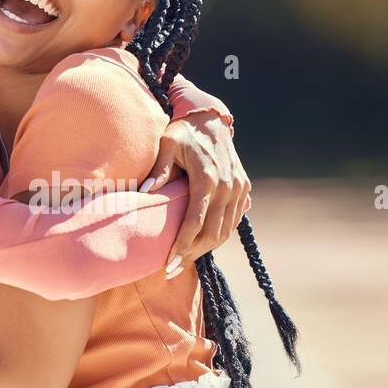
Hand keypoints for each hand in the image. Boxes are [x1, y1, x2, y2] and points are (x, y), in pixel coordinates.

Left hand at [143, 110, 250, 273]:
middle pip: (212, 233)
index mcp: (209, 178)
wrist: (210, 118)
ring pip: (225, 230)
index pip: (196, 222)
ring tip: (183, 261)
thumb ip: (159, 170)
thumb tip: (144, 194)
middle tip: (171, 269)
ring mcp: (239, 188)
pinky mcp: (244, 188)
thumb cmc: (183, 132)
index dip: (182, 246)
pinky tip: (201, 244)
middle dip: (191, 254)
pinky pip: (233, 220)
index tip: (168, 263)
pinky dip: (219, 235)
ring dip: (205, 249)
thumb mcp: (168, 145)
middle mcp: (228, 186)